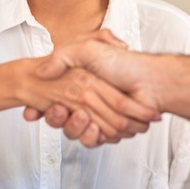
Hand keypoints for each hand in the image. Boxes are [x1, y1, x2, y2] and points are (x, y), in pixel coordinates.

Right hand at [24, 30, 164, 143]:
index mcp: (80, 83)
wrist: (151, 81)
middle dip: (57, 117)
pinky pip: (92, 140)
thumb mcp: (87, 48)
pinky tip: (94, 128)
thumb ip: (63, 56)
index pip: (53, 101)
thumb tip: (42, 71)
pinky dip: (92, 137)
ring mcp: (97, 116)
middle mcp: (87, 100)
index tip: (38, 107)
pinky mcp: (108, 130)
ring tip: (81, 116)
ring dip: (75, 127)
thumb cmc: (123, 64)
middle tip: (61, 108)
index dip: (43, 105)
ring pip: (74, 131)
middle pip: (60, 117)